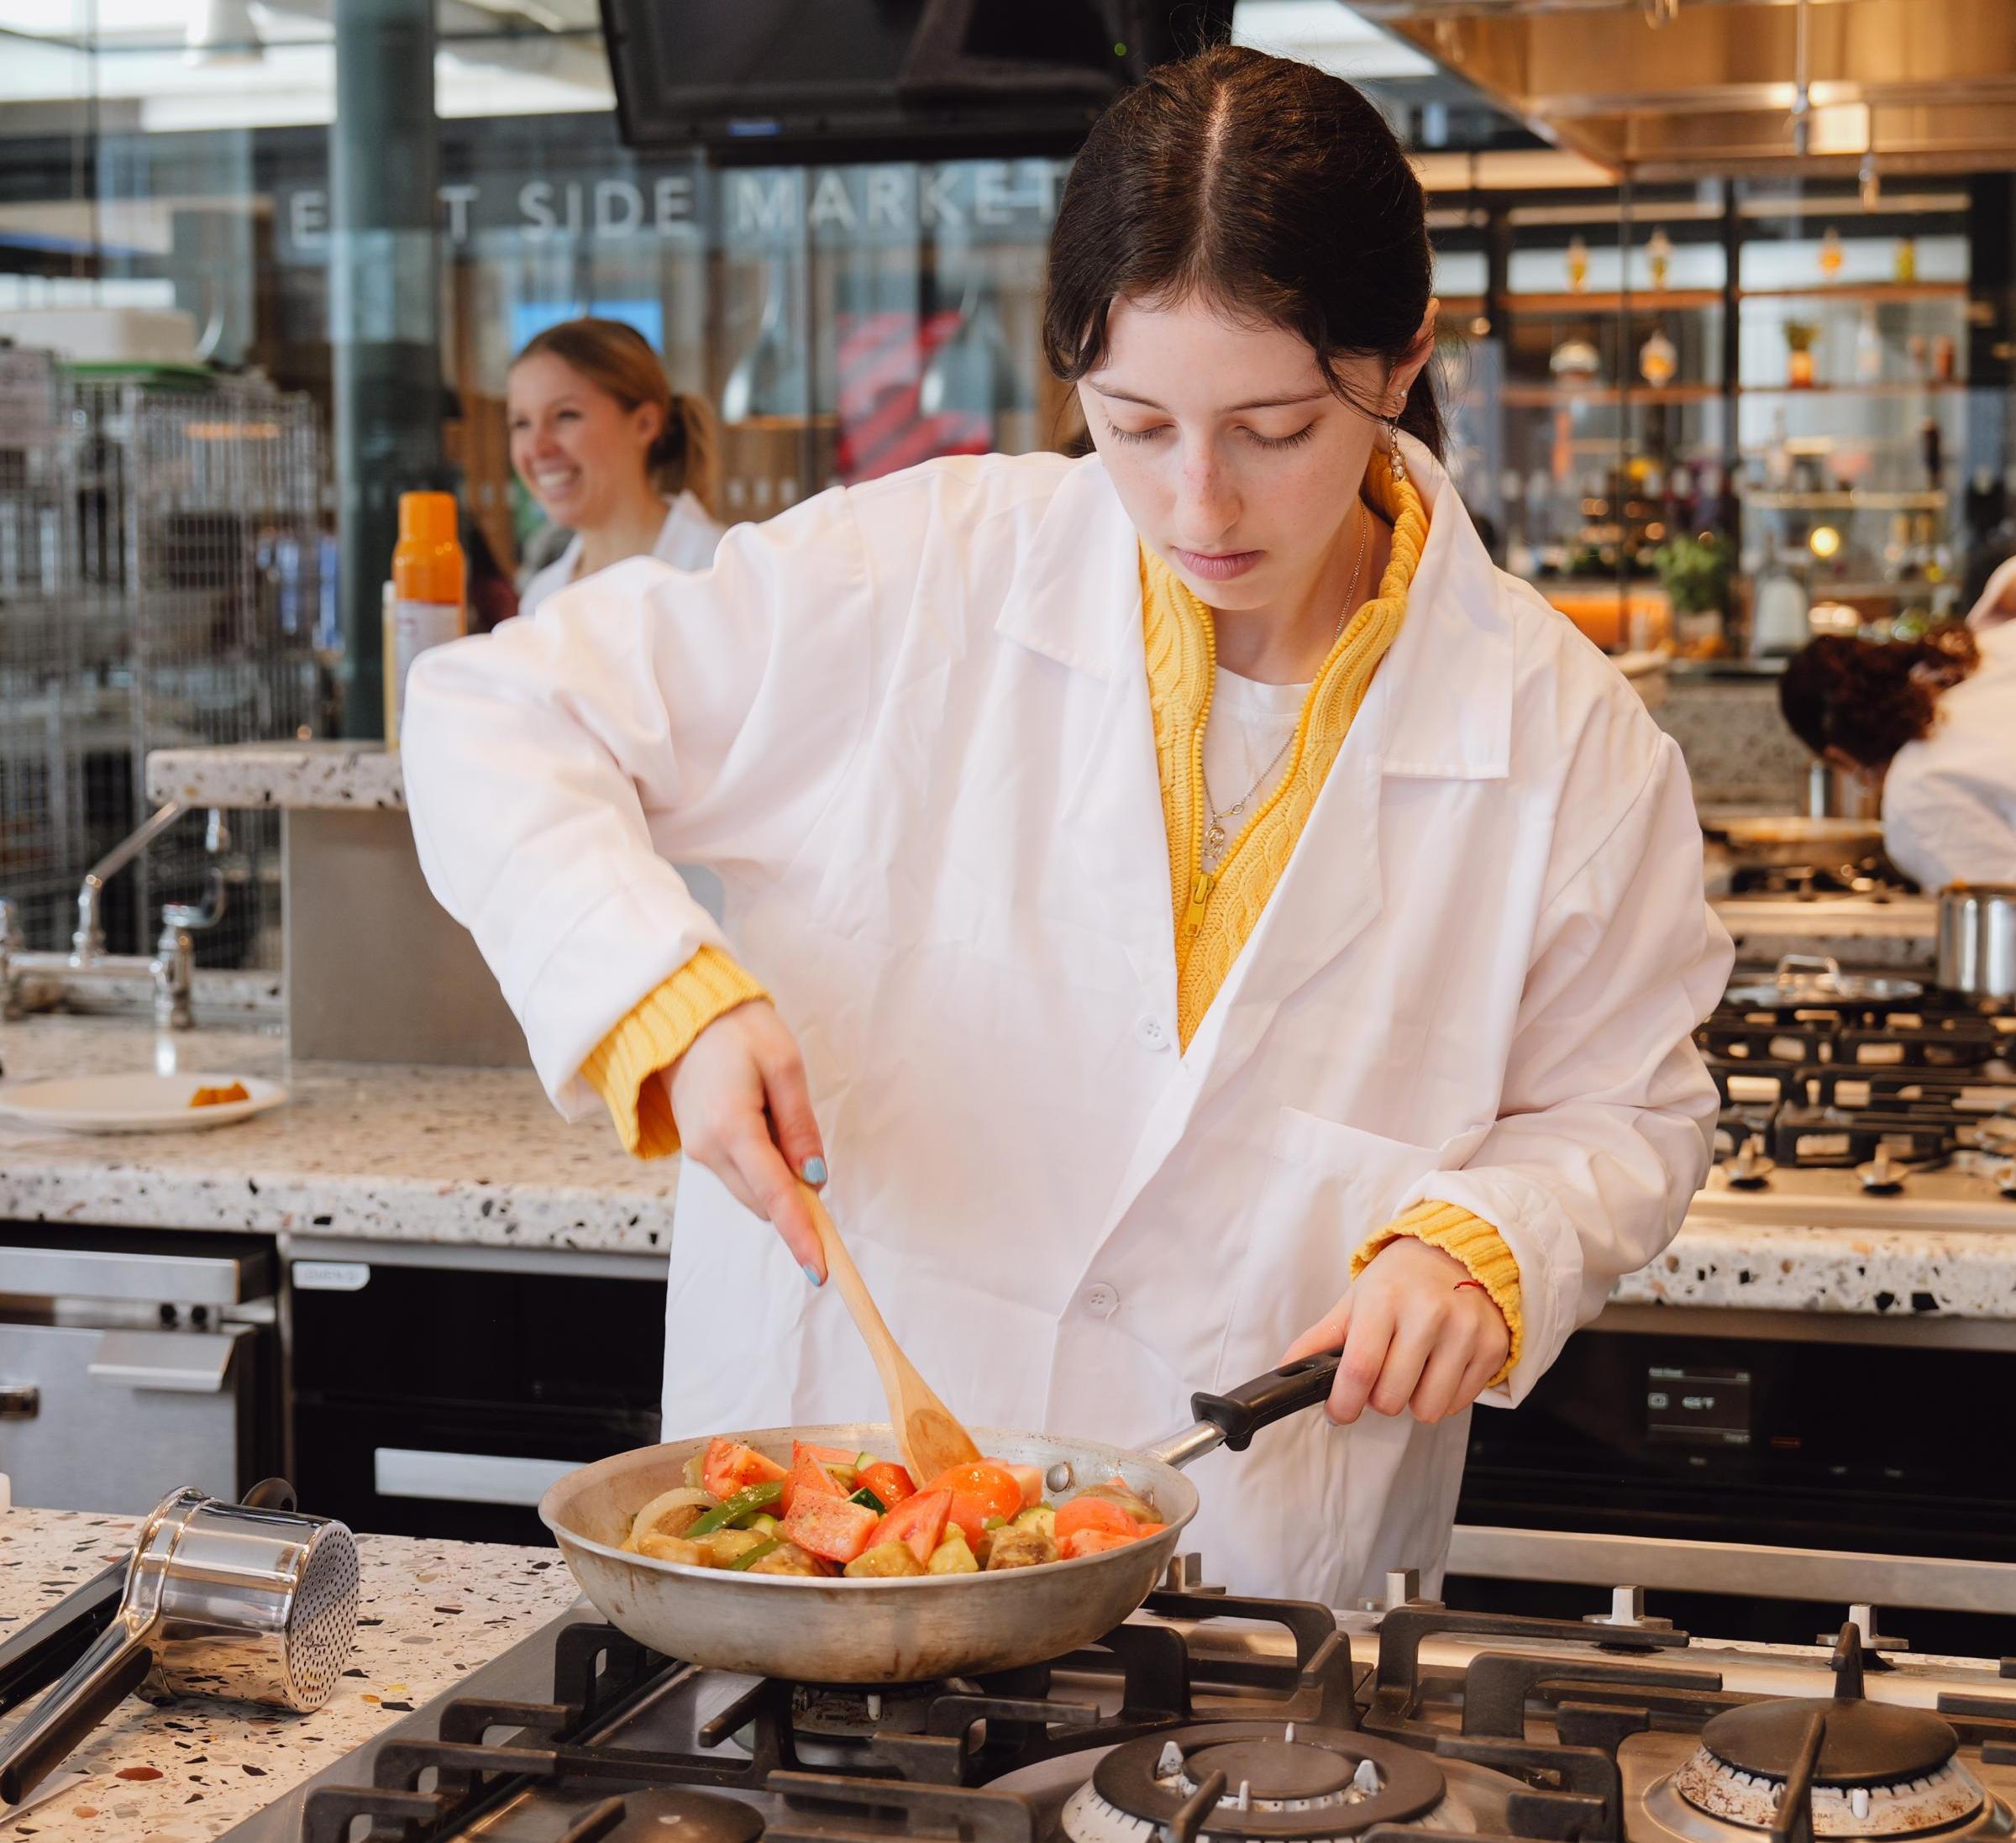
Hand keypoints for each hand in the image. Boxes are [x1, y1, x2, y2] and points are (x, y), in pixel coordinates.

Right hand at [664, 999, 828, 1279]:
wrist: (684, 1019)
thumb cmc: (739, 1031)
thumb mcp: (784, 1066)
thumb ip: (800, 1125)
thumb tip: (814, 1176)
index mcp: (732, 1127)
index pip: (774, 1195)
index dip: (800, 1233)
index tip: (820, 1267)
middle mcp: (709, 1150)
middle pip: (764, 1202)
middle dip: (796, 1201)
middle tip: (813, 1160)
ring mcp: (699, 1153)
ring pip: (752, 1192)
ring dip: (779, 1180)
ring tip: (778, 1115)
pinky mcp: (699, 1150)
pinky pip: (740, 1175)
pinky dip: (762, 1168)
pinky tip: (764, 1124)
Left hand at [1282, 1237, 1508, 1424]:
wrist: (1458, 1252)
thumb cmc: (1400, 1280)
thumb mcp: (1357, 1299)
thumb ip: (1321, 1338)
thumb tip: (1286, 1369)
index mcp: (1385, 1298)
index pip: (1360, 1369)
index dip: (1344, 1403)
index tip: (1339, 1411)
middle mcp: (1428, 1312)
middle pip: (1392, 1398)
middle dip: (1379, 1399)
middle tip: (1383, 1376)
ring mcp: (1465, 1330)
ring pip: (1429, 1409)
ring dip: (1414, 1400)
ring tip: (1412, 1370)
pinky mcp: (1493, 1346)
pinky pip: (1459, 1404)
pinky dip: (1444, 1395)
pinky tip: (1439, 1366)